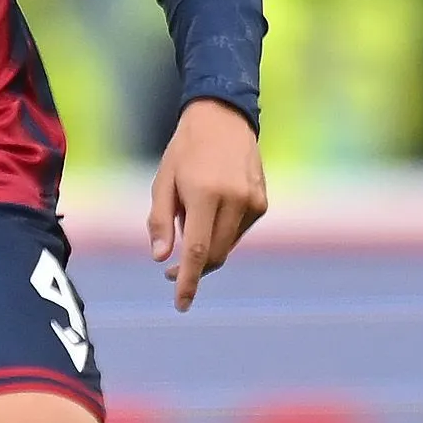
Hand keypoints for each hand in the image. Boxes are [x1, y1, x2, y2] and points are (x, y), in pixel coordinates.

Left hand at [148, 97, 267, 312]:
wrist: (223, 119)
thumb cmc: (185, 150)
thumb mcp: (163, 181)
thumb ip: (160, 221)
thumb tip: (162, 258)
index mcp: (205, 193)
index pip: (198, 250)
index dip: (188, 280)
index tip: (181, 303)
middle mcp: (233, 199)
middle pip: (215, 254)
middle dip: (194, 269)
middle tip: (170, 270)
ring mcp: (252, 201)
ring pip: (228, 245)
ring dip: (207, 248)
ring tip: (190, 220)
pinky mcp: (262, 202)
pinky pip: (238, 231)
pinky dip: (221, 233)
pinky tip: (210, 210)